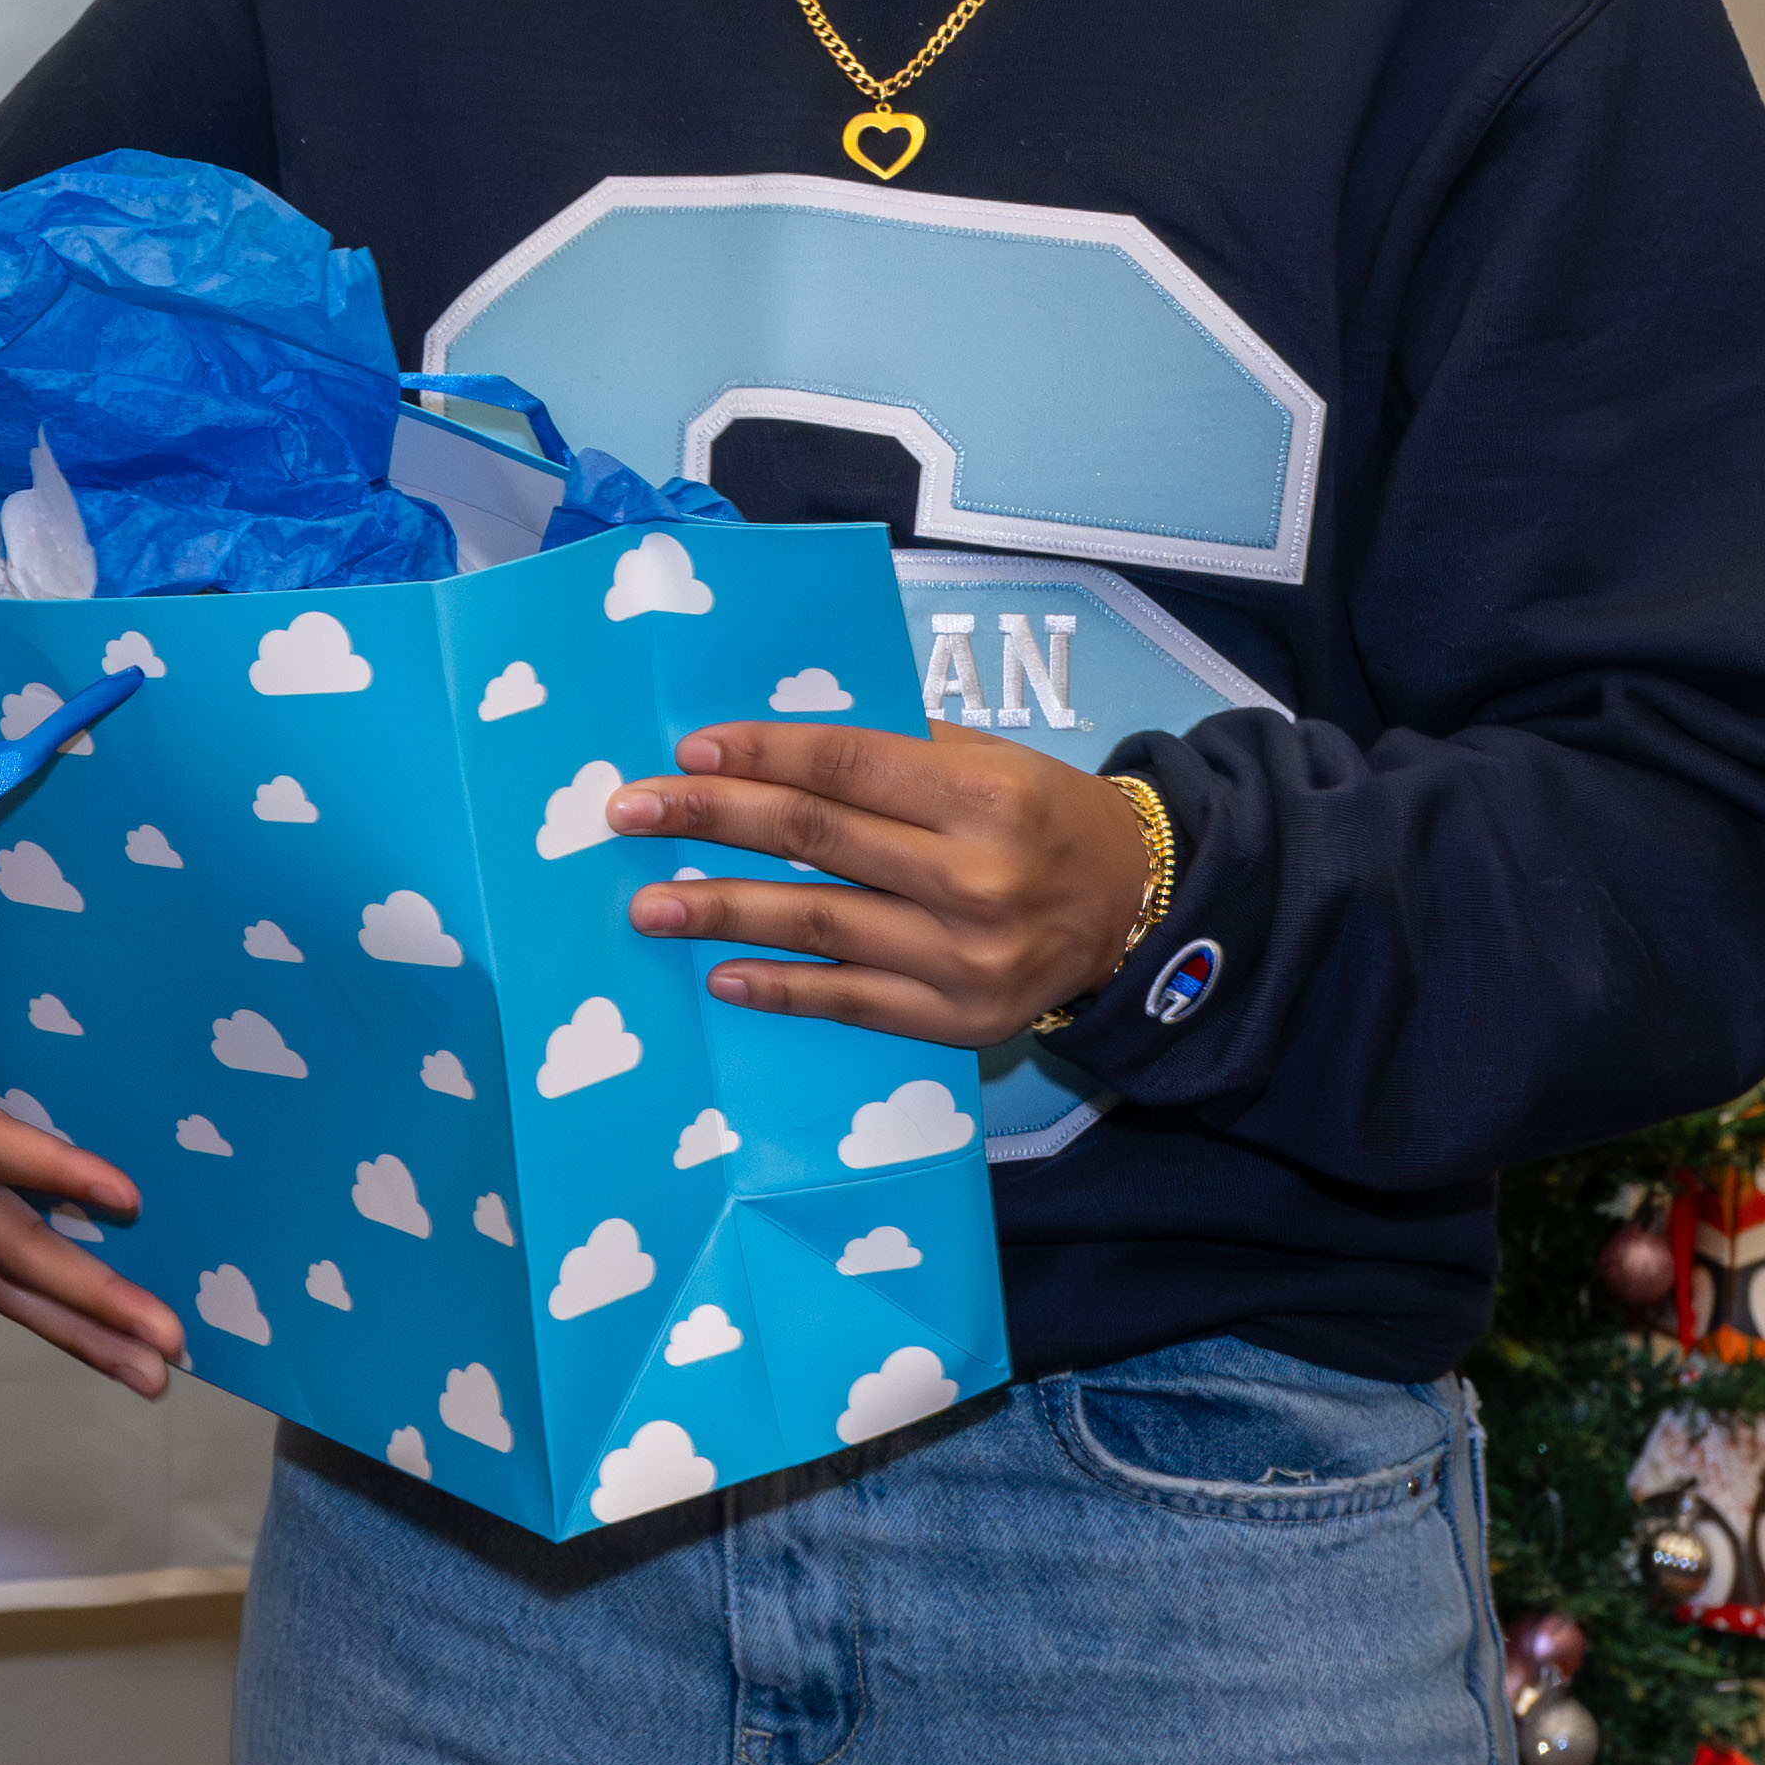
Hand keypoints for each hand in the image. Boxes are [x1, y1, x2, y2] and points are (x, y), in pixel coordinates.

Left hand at [600, 723, 1158, 1047]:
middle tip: (630, 813)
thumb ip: (894, 751)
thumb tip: (771, 744)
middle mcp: (973, 877)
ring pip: (818, 924)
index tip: (688, 750)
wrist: (1134, 910)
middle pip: (815, 837)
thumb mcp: (991, 759)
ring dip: (722, 912)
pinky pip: (850, 1003)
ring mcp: (964, 957)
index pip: (845, 765)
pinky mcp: (958, 1020)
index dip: (760, 754)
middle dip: (710, 820)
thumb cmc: (1045, 816)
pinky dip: (781, 989)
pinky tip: (721, 975)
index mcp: (982, 795)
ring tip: (649, 905)